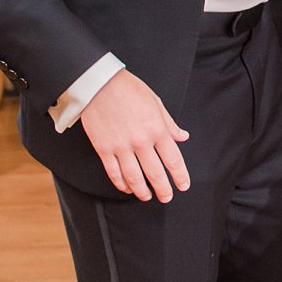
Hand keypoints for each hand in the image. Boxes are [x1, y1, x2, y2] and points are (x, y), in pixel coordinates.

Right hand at [80, 70, 190, 202]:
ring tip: (146, 196)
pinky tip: (127, 188)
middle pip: (155, 174)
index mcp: (157, 129)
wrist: (99, 84)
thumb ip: (169, 124)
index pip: (173, 160)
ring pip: (134, 178)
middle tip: (166, 197)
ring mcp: (121, 147)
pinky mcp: (104, 149)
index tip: (183, 185)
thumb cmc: (128, 89)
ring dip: (142, 191)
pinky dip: (121, 184)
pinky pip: (114, 173)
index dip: (180, 176)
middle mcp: (141, 142)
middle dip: (163, 190)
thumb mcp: (156, 102)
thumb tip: (182, 136)